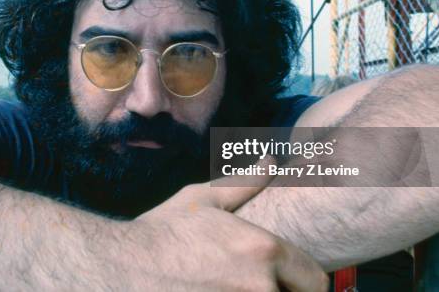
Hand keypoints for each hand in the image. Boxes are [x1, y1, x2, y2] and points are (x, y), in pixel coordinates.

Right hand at [109, 180, 328, 290]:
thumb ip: (244, 183)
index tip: (288, 280)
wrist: (123, 267)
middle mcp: (261, 287)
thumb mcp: (203, 200)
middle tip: (254, 284)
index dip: (303, 280)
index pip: (316, 280)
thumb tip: (271, 160)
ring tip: (229, 287)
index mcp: (263, 251)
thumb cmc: (163, 231)